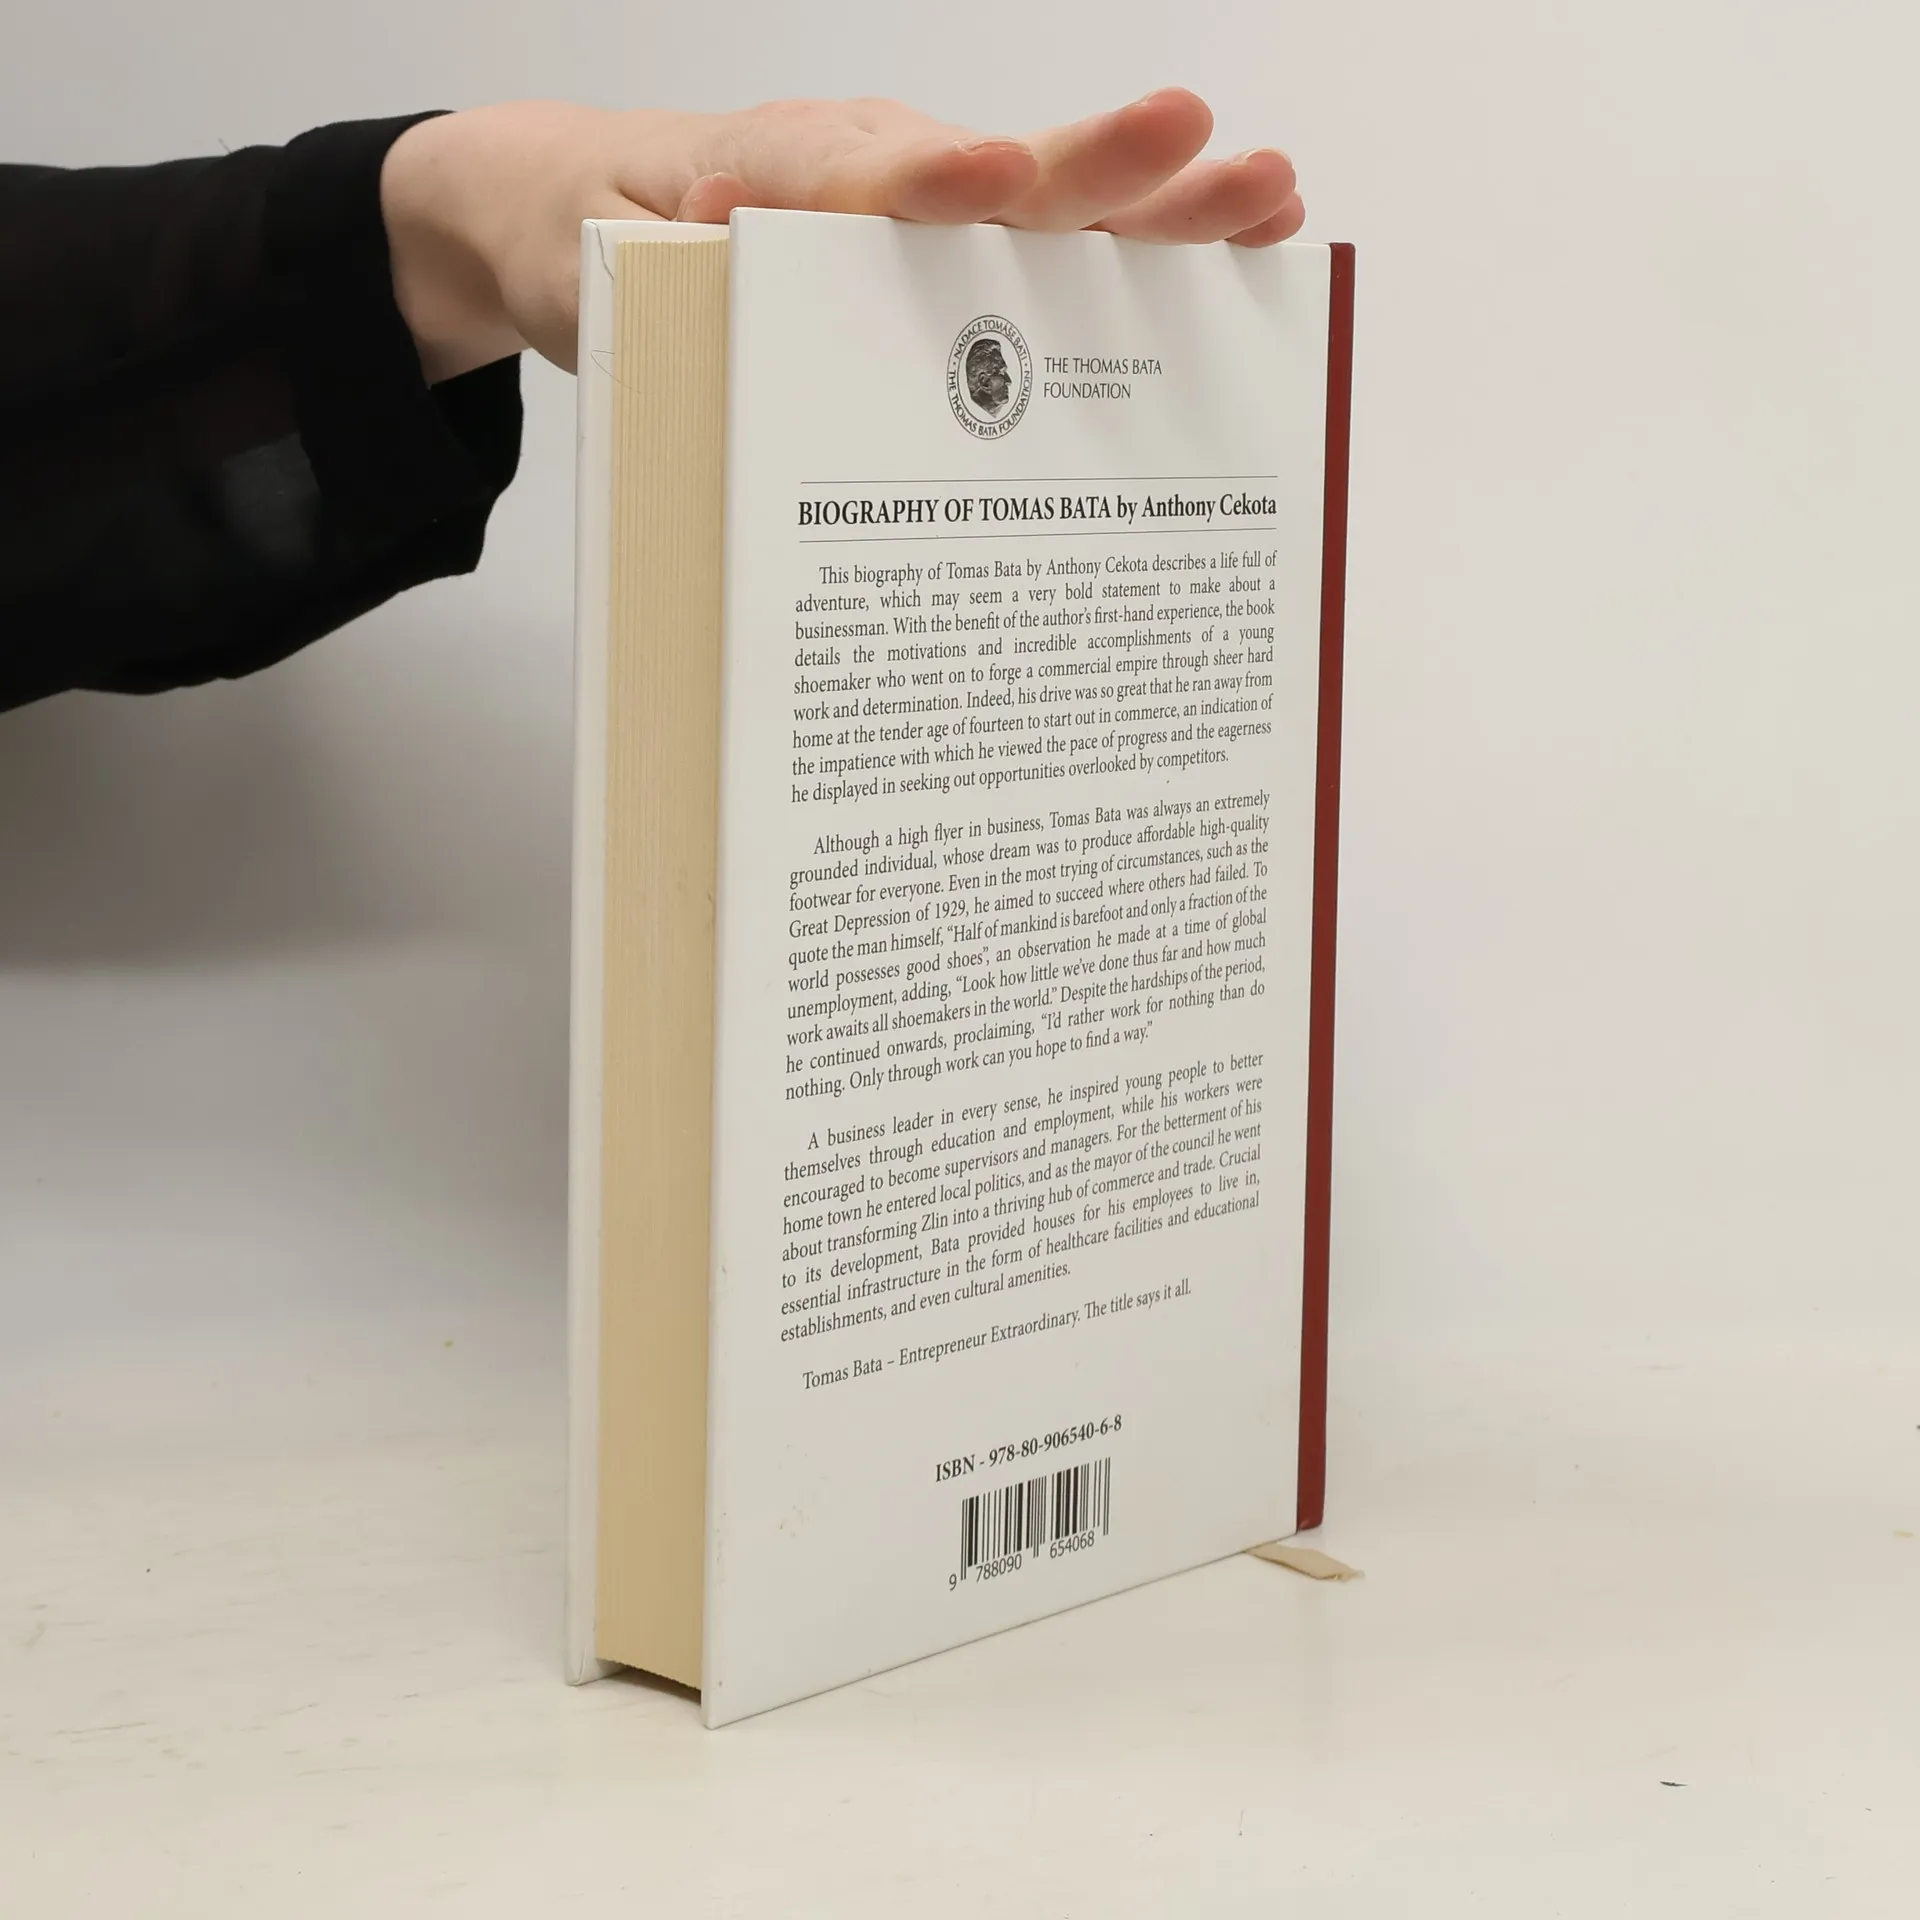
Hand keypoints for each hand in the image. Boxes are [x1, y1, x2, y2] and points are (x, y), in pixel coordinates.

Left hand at [380, 93, 1302, 381]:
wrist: (592, 203)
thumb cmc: (604, 237)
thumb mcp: (598, 274)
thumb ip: (650, 275)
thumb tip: (708, 254)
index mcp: (786, 176)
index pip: (866, 180)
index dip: (929, 182)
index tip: (991, 177)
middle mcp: (881, 175)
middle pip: (1001, 179)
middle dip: (1100, 167)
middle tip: (1194, 136)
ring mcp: (931, 209)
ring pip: (1057, 211)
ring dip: (1163, 206)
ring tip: (1269, 190)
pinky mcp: (958, 250)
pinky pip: (1060, 253)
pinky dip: (1151, 250)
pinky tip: (1245, 248)